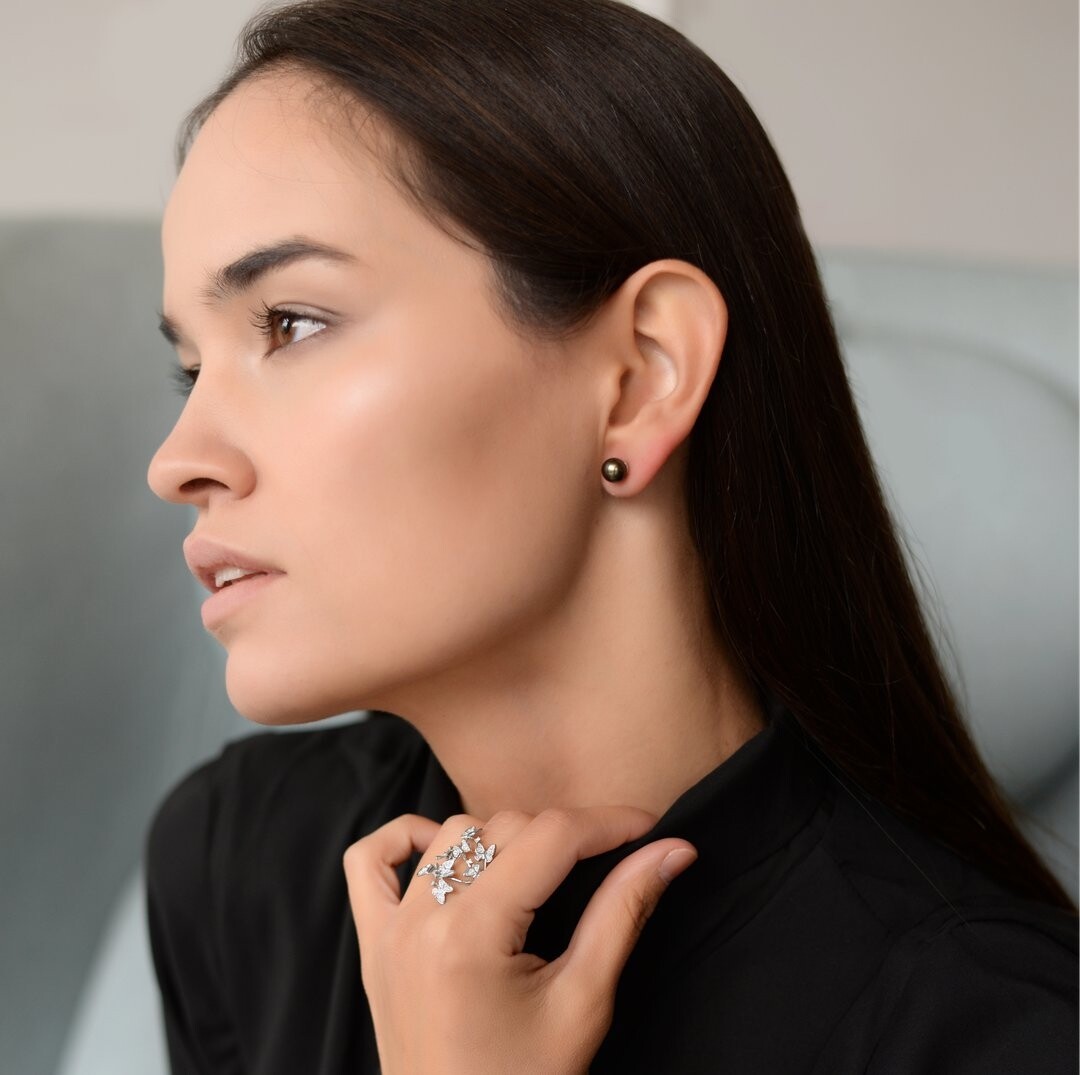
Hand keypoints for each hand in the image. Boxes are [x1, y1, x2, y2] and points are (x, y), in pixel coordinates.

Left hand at [342, 806, 697, 1074]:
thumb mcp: (584, 1002)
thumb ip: (624, 912)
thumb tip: (673, 851)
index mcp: (472, 934)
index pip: (551, 836)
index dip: (610, 823)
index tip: (650, 828)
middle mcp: (422, 920)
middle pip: (505, 826)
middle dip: (564, 837)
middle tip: (602, 866)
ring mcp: (389, 930)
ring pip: (451, 833)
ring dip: (499, 839)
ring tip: (536, 880)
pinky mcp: (372, 943)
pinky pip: (368, 861)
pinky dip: (405, 842)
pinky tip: (445, 859)